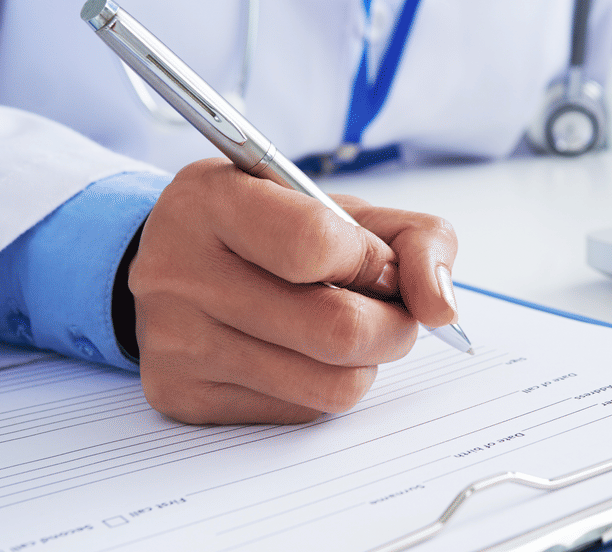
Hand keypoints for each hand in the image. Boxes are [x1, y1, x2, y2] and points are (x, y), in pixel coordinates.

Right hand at [130, 159, 459, 424]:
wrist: (171, 264)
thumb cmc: (269, 228)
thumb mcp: (339, 206)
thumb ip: (412, 237)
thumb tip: (440, 306)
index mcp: (213, 199)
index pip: (317, 244)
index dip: (373, 261)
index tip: (381, 263)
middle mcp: (182, 271)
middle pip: (337, 330)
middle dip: (393, 326)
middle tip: (391, 312)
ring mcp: (177, 341)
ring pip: (331, 385)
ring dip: (365, 362)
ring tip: (348, 330)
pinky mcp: (184, 396)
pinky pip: (300, 412)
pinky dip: (324, 385)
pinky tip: (303, 353)